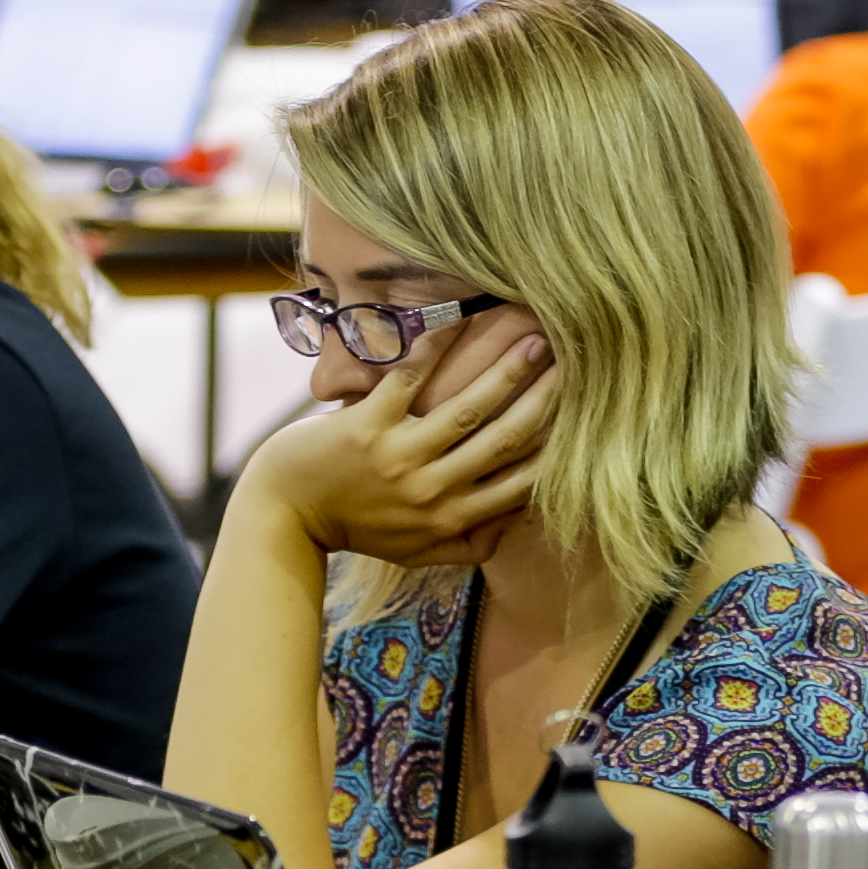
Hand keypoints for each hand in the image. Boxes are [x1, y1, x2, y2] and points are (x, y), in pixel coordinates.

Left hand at [240, 308, 558, 569]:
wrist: (285, 515)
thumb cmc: (354, 529)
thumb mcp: (416, 552)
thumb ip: (466, 544)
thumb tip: (514, 525)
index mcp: (450, 519)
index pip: (520, 483)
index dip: (557, 448)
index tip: (583, 415)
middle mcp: (431, 491)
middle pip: (504, 440)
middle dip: (544, 401)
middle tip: (572, 363)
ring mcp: (398, 458)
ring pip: (466, 409)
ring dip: (504, 372)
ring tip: (534, 340)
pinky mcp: (365, 427)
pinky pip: (407, 380)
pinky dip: (433, 347)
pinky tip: (458, 316)